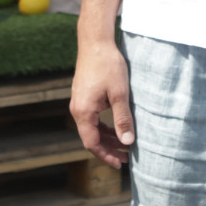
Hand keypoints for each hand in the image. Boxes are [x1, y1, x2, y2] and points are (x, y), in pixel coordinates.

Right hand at [71, 40, 133, 167]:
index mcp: (83, 111)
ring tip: (124, 144)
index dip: (106, 156)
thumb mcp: (120, 94)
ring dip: (107, 138)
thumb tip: (128, 141)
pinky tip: (116, 128)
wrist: (95, 42)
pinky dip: (103, 126)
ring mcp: (79, 103)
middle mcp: (77, 109)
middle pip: (91, 138)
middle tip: (126, 157)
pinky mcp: (83, 96)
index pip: (92, 143)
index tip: (120, 163)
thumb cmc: (108, 65)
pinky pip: (91, 118)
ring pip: (91, 128)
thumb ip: (122, 119)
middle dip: (108, 149)